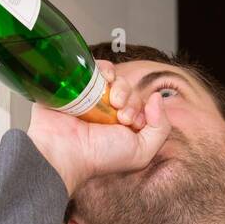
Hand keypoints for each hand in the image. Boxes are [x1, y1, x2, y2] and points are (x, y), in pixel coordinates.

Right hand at [26, 59, 171, 194]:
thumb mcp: (141, 151)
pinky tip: (104, 82)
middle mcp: (108, 113)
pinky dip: (105, 69)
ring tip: (111, 102)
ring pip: (117, 79)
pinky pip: (98, 67)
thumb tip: (157, 97)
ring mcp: (92, 98)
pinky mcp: (78, 84)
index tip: (132, 123)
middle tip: (121, 117)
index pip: (142, 107)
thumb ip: (160, 128)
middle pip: (131, 92)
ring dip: (121, 87)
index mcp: (123, 129)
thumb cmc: (100, 156)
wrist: (64, 150)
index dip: (143, 111)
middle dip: (131, 101)